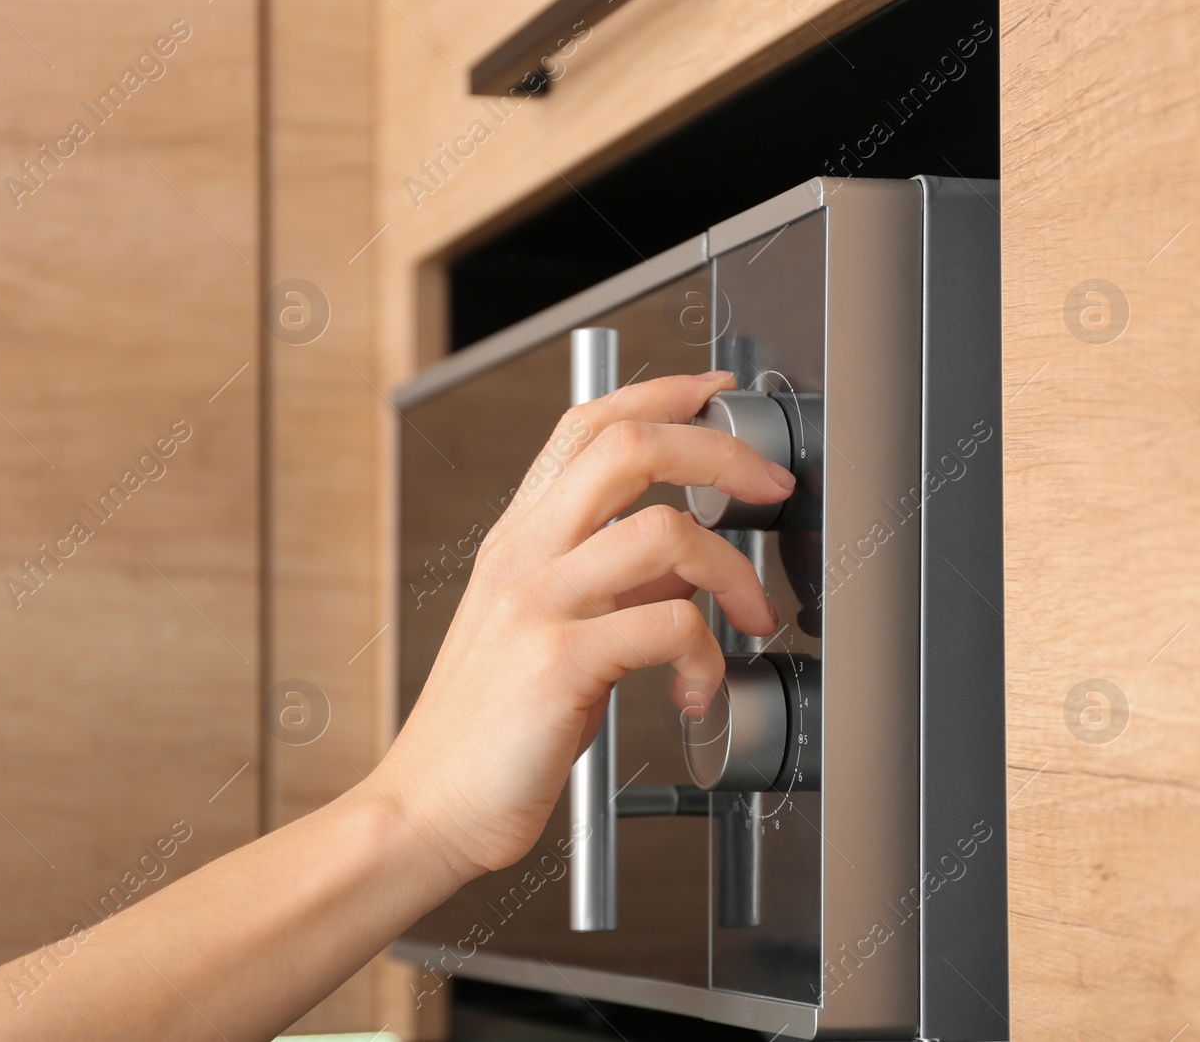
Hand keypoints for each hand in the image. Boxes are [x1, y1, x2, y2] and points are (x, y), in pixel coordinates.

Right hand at [373, 371, 795, 879]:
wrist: (428, 805)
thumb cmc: (488, 729)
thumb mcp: (545, 632)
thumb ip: (610, 585)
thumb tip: (685, 564)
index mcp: (518, 540)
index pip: (587, 426)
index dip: (661, 392)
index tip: (716, 392)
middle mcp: (522, 556)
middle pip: (629, 446)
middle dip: (721, 451)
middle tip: (771, 488)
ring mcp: (536, 603)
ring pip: (664, 530)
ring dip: (734, 573)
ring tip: (750, 619)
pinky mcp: (558, 661)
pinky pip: (669, 624)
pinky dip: (706, 656)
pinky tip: (697, 691)